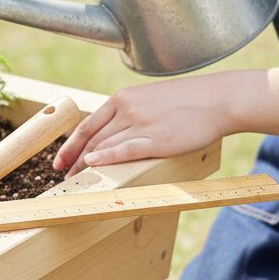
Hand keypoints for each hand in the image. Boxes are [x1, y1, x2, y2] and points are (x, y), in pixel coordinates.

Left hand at [52, 75, 231, 176]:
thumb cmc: (186, 102)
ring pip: (103, 147)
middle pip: (91, 139)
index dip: (70, 145)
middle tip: (64, 177)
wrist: (219, 100)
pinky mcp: (156, 140)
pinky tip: (91, 166)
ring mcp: (140, 124)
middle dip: (74, 161)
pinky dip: (105, 159)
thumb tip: (109, 134)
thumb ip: (127, 113)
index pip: (86, 125)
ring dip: (85, 166)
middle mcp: (126, 109)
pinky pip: (124, 150)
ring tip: (76, 181)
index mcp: (122, 98)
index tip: (59, 160)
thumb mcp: (148, 99)